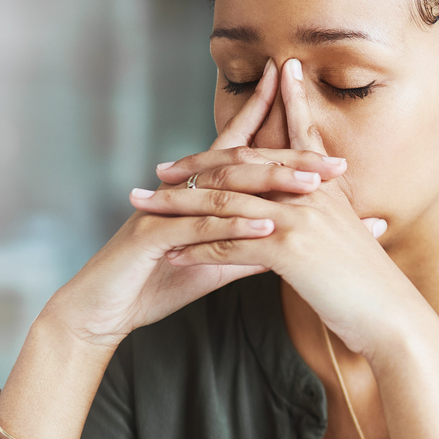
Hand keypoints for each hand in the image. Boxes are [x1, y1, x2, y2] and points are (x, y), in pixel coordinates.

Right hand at [38, 60, 366, 346]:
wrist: (102, 311)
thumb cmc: (156, 283)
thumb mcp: (214, 263)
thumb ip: (250, 248)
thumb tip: (293, 240)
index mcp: (198, 193)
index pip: (241, 151)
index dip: (272, 128)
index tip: (322, 129)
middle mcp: (182, 191)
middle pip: (243, 164)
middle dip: (291, 159)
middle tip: (336, 163)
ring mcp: (166, 210)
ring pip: (225, 189)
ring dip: (270, 186)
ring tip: (312, 187)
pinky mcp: (152, 236)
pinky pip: (199, 227)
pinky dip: (235, 227)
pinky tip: (268, 229)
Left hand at [153, 58, 433, 360]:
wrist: (394, 318)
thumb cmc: (373, 288)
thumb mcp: (351, 239)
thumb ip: (330, 218)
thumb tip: (312, 215)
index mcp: (326, 186)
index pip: (292, 137)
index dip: (266, 114)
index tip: (238, 106)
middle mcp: (311, 192)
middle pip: (242, 165)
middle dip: (196, 166)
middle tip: (160, 170)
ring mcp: (299, 217)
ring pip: (225, 202)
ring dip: (179, 206)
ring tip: (147, 208)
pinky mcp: (289, 249)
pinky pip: (229, 243)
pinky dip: (196, 248)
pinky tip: (171, 254)